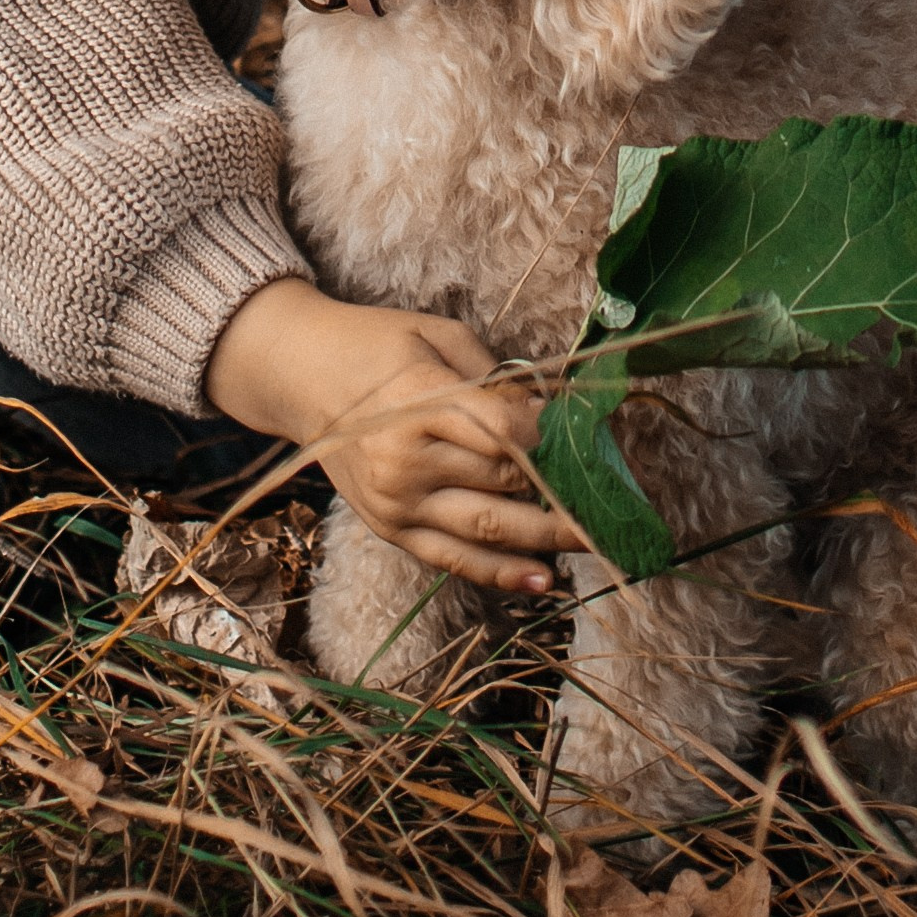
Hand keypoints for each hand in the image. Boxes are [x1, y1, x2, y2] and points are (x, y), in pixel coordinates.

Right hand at [205, 279, 582, 594]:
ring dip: (550, 538)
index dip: (554, 438)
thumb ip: (494, 376)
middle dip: (566, 489)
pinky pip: (454, 560)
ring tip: (599, 540)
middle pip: (505, 482)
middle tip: (616, 494)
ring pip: (488, 528)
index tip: (589, 436)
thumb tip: (553, 408)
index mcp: (420, 403)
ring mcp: (398, 502)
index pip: (506, 433)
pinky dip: (502, 574)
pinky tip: (545, 580)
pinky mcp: (391, 529)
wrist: (300, 376)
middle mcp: (408, 460)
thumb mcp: (436, 336)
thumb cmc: (376, 345)